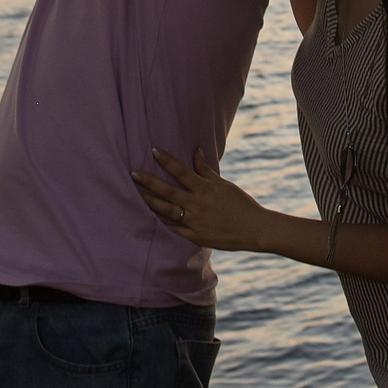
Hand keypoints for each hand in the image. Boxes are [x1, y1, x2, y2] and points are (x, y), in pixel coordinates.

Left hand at [134, 148, 269, 252]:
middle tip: (133, 173)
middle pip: (168, 192)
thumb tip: (195, 151)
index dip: (167, 161)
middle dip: (149, 182)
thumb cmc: (240, 204)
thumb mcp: (223, 185)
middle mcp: (197, 205)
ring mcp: (195, 222)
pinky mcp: (195, 237)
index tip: (153, 151)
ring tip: (136, 194)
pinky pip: (174, 230)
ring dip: (150, 201)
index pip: (182, 172)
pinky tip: (147, 217)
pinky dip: (161, 224)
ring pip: (167, 211)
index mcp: (205, 189)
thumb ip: (206, 170)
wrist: (254, 229)